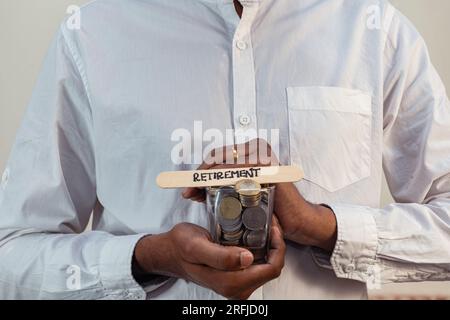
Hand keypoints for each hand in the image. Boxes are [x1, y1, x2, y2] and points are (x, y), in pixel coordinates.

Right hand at [134, 218, 284, 299]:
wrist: (170, 252)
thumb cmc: (180, 247)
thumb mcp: (196, 247)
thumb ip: (221, 257)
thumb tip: (248, 259)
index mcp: (231, 283)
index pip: (271, 269)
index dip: (277, 247)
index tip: (272, 227)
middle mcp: (236, 288)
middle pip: (272, 268)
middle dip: (275, 244)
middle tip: (270, 222)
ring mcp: (237, 284)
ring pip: (266, 266)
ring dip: (269, 246)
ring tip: (264, 225)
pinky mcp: (235, 278)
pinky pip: (257, 265)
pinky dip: (260, 249)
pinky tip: (254, 234)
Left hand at [182, 139, 336, 251]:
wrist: (293, 218)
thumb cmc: (268, 205)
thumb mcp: (238, 193)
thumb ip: (217, 187)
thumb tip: (190, 190)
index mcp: (250, 150)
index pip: (218, 155)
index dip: (200, 170)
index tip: (188, 185)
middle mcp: (256, 148)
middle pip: (218, 157)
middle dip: (199, 174)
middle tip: (188, 191)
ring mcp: (263, 155)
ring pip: (224, 164)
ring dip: (205, 179)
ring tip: (193, 193)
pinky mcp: (267, 167)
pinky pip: (237, 172)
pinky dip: (221, 181)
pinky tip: (210, 192)